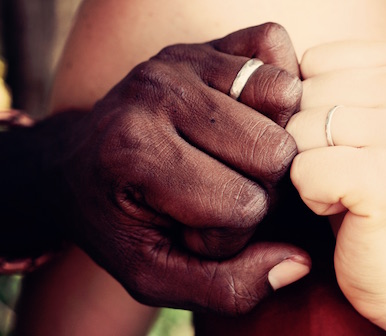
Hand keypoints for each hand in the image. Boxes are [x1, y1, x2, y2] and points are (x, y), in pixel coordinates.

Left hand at [60, 23, 308, 314]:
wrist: (76, 165)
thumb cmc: (118, 220)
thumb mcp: (154, 274)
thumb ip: (226, 287)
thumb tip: (298, 263)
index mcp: (137, 154)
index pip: (244, 206)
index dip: (229, 234)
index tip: (193, 227)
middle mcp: (158, 93)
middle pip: (275, 151)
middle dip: (257, 187)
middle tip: (216, 191)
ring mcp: (181, 60)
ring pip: (284, 99)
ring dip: (269, 137)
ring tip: (230, 155)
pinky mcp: (200, 43)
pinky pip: (272, 46)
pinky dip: (273, 87)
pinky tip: (245, 115)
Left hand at [287, 40, 385, 327]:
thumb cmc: (374, 191)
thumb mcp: (361, 120)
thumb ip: (329, 83)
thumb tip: (270, 76)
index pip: (314, 62)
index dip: (314, 109)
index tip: (353, 142)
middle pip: (303, 94)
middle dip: (309, 141)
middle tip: (351, 172)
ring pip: (297, 131)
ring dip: (309, 168)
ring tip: (351, 189)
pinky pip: (302, 170)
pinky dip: (311, 197)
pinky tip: (349, 209)